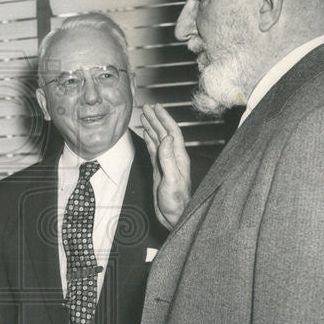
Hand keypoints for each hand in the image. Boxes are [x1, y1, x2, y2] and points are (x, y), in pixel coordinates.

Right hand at [141, 103, 190, 228]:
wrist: (174, 216)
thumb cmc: (176, 202)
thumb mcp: (172, 179)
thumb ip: (168, 159)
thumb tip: (167, 138)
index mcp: (178, 157)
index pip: (172, 132)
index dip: (164, 119)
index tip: (157, 108)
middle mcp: (173, 158)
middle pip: (164, 133)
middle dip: (156, 119)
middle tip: (147, 108)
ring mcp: (166, 163)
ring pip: (158, 140)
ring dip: (152, 127)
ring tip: (145, 117)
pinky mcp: (159, 170)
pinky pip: (153, 150)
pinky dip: (149, 140)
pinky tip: (145, 134)